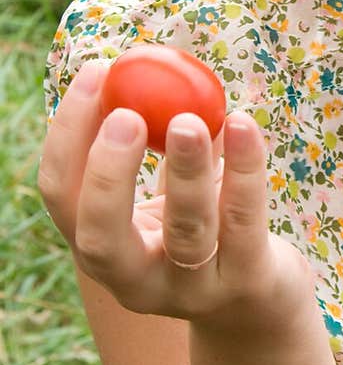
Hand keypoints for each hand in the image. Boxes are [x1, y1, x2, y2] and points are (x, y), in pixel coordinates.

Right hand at [38, 59, 316, 334]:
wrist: (258, 301)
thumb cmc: (206, 230)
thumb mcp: (168, 192)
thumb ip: (157, 141)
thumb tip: (147, 63)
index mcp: (100, 250)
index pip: (62, 197)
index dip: (69, 135)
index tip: (97, 74)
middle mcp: (135, 281)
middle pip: (102, 235)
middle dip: (107, 173)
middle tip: (127, 115)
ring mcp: (192, 290)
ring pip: (185, 231)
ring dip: (185, 170)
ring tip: (191, 119)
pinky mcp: (246, 282)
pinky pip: (243, 221)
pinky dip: (243, 169)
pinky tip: (243, 125)